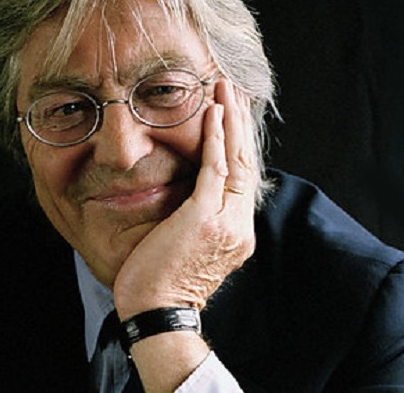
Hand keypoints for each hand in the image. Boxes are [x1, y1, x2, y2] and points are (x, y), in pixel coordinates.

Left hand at [113, 79, 257, 319]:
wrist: (157, 313)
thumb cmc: (165, 280)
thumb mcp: (193, 246)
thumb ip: (204, 219)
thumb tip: (198, 195)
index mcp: (237, 230)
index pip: (243, 178)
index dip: (240, 144)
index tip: (234, 116)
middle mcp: (240, 223)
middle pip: (246, 162)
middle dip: (241, 123)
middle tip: (235, 91)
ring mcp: (227, 220)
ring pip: (236, 160)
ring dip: (231, 120)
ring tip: (226, 89)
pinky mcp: (205, 217)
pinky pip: (215, 168)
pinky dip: (216, 138)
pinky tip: (214, 112)